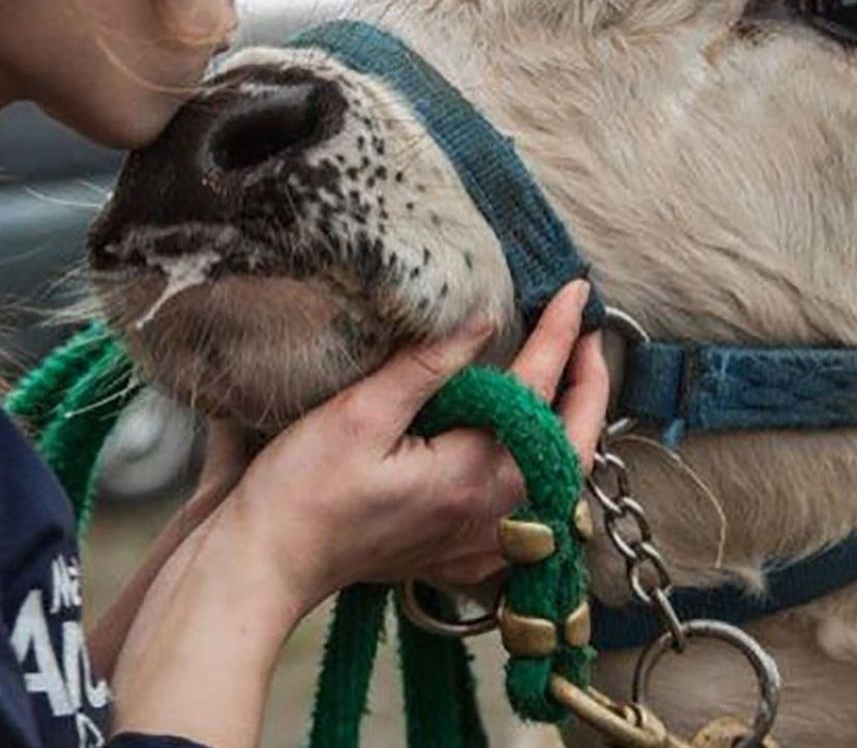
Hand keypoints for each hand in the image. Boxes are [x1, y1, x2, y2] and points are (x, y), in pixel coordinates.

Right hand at [215, 279, 612, 611]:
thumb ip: (426, 366)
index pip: (536, 391)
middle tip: (588, 335)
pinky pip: (531, 512)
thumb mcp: (359, 415)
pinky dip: (547, 470)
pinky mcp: (463, 554)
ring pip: (559, 480)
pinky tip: (534, 444)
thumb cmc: (301, 493)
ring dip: (573, 426)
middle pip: (572, 445)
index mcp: (472, 475)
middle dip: (589, 386)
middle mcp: (490, 514)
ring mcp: (481, 541)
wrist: (267, 563)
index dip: (560, 335)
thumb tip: (481, 317)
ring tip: (572, 378)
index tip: (576, 292)